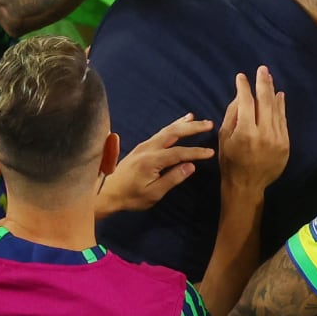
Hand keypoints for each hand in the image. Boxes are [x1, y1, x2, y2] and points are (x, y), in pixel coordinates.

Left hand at [96, 113, 216, 217]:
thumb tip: (191, 166)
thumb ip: (172, 179)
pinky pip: (160, 132)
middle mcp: (148, 148)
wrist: (105, 193)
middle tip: (209, 124)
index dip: (196, 152)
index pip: (180, 153)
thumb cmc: (130, 197)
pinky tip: (177, 124)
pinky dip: (172, 126)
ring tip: (195, 118)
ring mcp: (143, 145)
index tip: (211, 152)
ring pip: (166, 130)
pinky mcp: (141, 147)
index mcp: (152, 160)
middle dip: (192, 128)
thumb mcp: (153, 193)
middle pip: (174, 133)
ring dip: (182, 123)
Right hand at [219, 66, 289, 190]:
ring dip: (272, 92)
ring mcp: (277, 139)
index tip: (241, 77)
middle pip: (265, 102)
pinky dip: (281, 107)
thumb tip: (240, 95)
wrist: (247, 185)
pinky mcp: (285, 144)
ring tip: (268, 78)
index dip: (243, 87)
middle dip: (262, 83)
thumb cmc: (230, 161)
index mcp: (245, 132)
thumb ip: (232, 115)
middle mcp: (264, 134)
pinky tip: (279, 95)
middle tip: (262, 69)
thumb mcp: (224, 137)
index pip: (246, 102)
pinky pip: (283, 120)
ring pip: (276, 109)